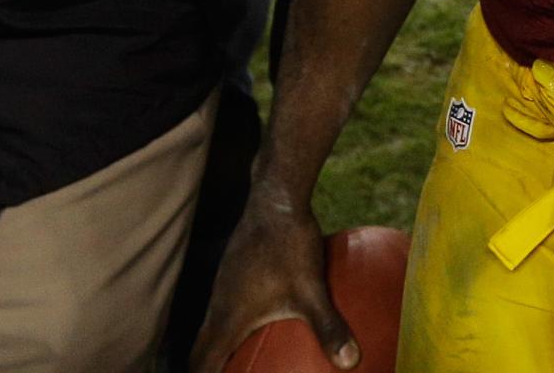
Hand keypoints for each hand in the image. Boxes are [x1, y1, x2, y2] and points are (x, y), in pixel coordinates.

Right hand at [192, 176, 359, 371]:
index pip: (201, 363)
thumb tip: (352, 362)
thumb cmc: (290, 245)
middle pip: (202, 350)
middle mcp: (218, 305)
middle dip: (209, 370)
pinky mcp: (234, 273)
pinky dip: (235, 327)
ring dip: (220, 350)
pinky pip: (227, 308)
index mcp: (228, 319)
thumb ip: (328, 327)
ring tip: (241, 365)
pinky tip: (265, 322)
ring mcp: (224, 287)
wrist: (275, 198)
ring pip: (213, 328)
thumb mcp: (312, 290)